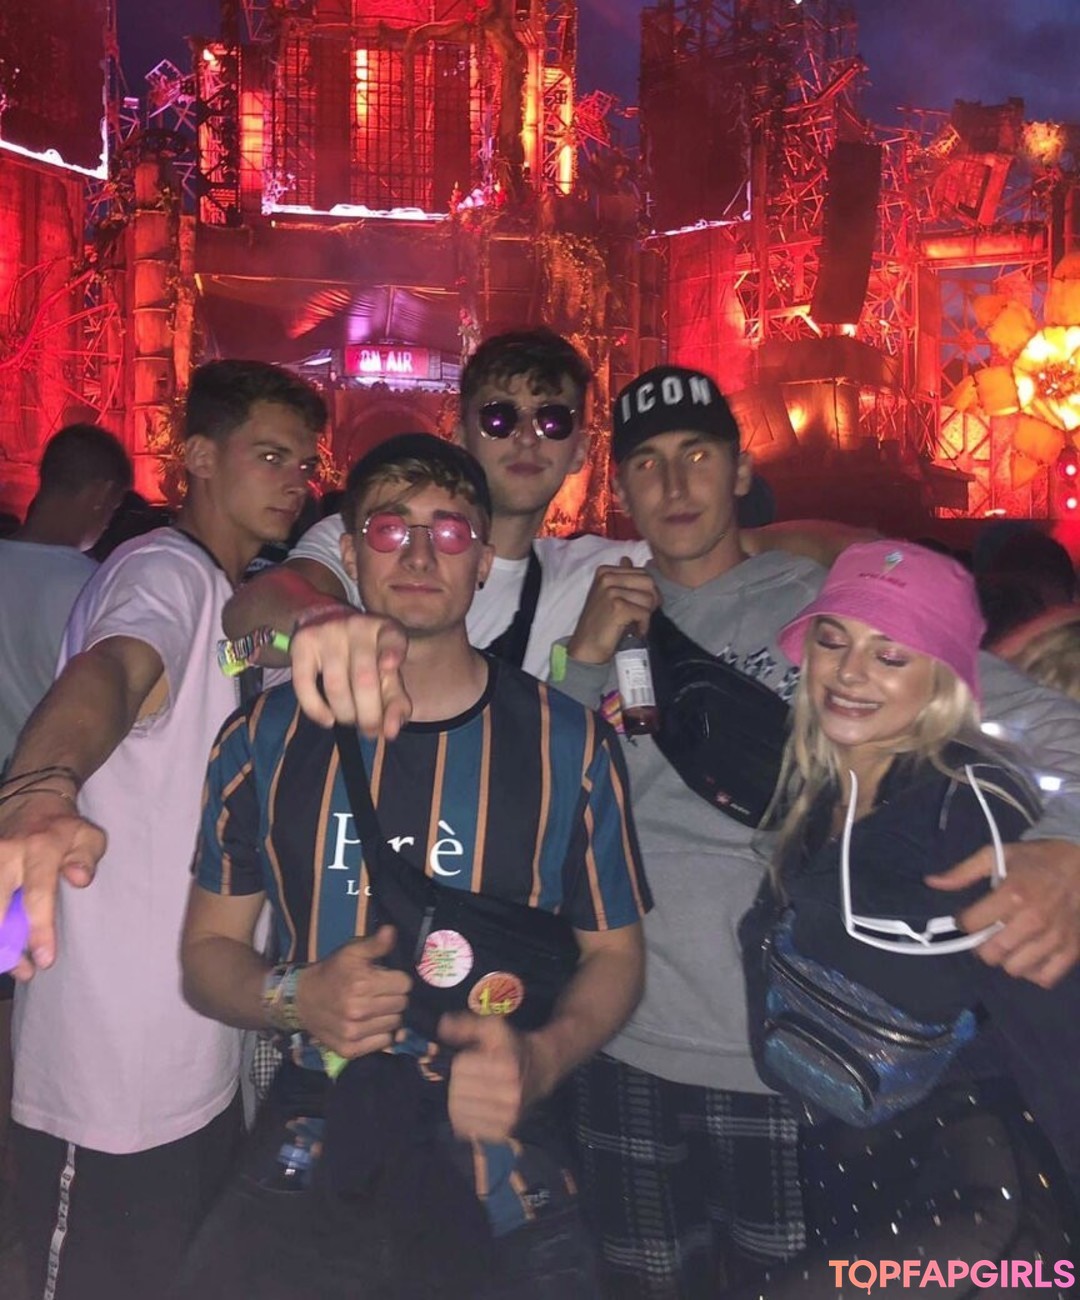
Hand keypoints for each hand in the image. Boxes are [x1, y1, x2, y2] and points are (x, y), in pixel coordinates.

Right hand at [0, 791, 105, 978]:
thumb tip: (80, 880)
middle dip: (6, 946)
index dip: (39, 930)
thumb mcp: (87, 835)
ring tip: (13, 965)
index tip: (44, 960)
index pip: (38, 894)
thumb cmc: (64, 827)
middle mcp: (6, 854)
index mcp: (39, 848)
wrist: (30, 797)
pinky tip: (3, 947)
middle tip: (26, 970)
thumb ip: (87, 857)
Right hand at [289, 607, 411, 736]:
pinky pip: (304, 683)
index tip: (390, 667)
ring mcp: (328, 634)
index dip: (393, 652)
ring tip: (350, 720)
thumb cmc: (365, 659)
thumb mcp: (386, 675)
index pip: (393, 638)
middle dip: (369, 715)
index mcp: (385, 630)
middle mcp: (357, 627)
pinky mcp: (302, 644)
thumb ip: (395, 703)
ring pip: (336, 687)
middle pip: (364, 679)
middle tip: (369, 730)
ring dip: (345, 714)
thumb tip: (390, 732)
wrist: (325, 625)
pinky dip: (316, 709)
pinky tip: (328, 720)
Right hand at [295, 926, 411, 1057]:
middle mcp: (358, 1010)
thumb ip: (375, 944)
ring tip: (373, 1008)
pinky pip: (384, 1043)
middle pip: (401, 1004)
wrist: (302, 1000)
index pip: (404, 984)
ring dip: (388, 1016)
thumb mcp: (351, 952)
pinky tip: (369, 1024)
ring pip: (395, 1024)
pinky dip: (380, 1034)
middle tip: (378, 993)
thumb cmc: (332, 973)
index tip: (385, 978)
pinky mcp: (350, 1049)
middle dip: (394, 996)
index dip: (397, 979)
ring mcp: (353, 1032)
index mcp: (361, 984)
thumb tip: (391, 931)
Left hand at [440, 1013, 547, 1141]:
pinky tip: (470, 1108)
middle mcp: (510, 1094)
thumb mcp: (492, 1028)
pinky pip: (466, 1128)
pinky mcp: (502, 1132)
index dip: (460, 1061)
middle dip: (457, 1080)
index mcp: (507, 1066)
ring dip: (456, 1099)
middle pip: (457, 1089)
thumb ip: (466, 1025)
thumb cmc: (511, 1047)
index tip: (471, 1059)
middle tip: (469, 1077)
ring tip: (469, 1091)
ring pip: (458, 1110)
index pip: (461, 1067)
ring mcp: (507, 1116)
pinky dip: (461, 1118)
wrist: (539, 1071)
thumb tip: (442, 1025)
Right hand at [567, 558, 659, 665]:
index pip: (643, 573)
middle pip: (649, 583)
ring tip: (633, 624)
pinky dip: (643, 626)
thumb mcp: (608, 594)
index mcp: (605, 571)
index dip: (647, 592)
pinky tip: (633, 631)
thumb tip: (627, 559)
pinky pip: (645, 613)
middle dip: (651, 601)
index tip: (636, 606)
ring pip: (649, 599)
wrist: (587, 647)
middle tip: (640, 616)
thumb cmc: (601, 623)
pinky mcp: (618, 607)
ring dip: (646, 616)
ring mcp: (611, 591)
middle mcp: (607, 577)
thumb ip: (621, 577)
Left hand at [926, 839, 1079, 987]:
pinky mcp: (1072, 951)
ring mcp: (1054, 938)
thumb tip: (931, 882)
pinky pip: (1043, 978)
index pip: (971, 924)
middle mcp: (1033, 920)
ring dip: (1006, 958)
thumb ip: (963, 872)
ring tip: (1009, 943)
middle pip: (990, 953)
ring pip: (1014, 968)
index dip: (963, 921)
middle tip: (987, 933)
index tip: (967, 917)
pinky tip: (1029, 954)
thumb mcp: (996, 855)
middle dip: (981, 945)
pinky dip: (1032, 972)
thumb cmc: (1034, 859)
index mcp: (1012, 894)